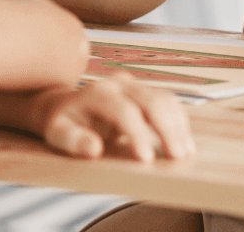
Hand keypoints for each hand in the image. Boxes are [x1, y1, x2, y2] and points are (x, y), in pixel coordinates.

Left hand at [28, 74, 194, 161]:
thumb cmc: (63, 122)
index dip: (137, 134)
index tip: (146, 159)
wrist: (66, 105)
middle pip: (151, 101)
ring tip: (186, 153)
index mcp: (97, 93)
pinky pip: (169, 103)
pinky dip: (180, 122)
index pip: (124, 111)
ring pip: (165, 99)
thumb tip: (93, 148)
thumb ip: (72, 140)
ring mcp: (134, 86)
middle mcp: (119, 84)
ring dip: (178, 125)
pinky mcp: (145, 92)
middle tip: (177, 157)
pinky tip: (184, 142)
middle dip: (167, 129)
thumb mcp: (57, 133)